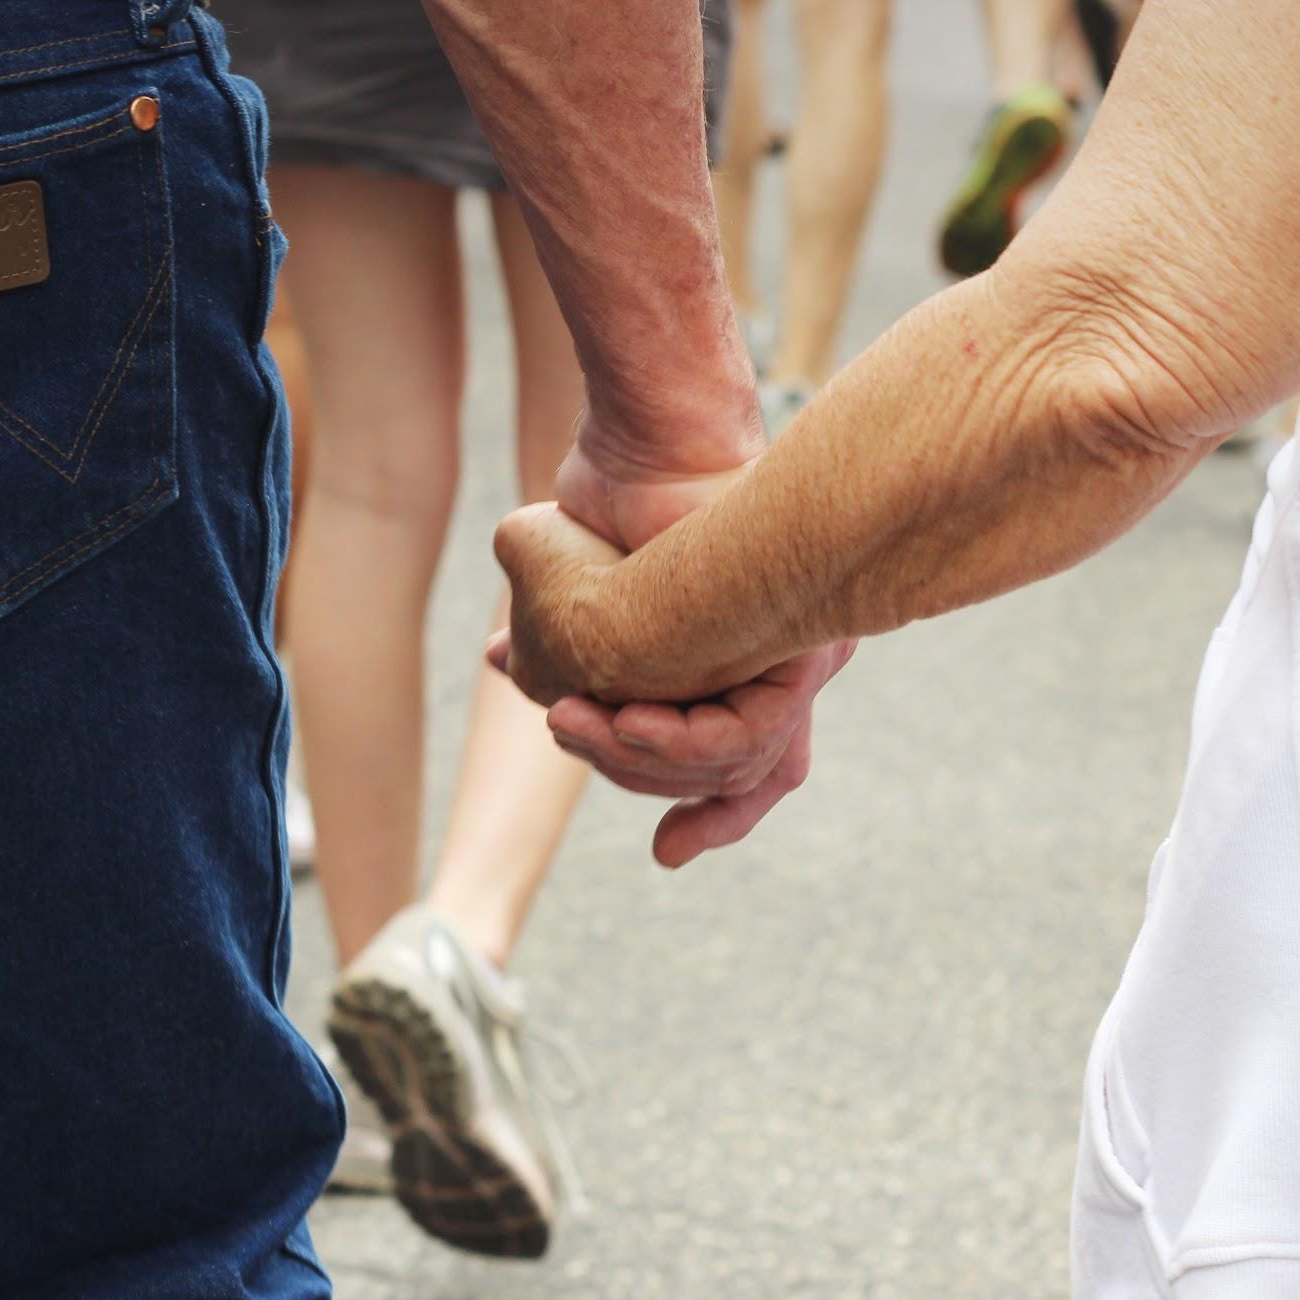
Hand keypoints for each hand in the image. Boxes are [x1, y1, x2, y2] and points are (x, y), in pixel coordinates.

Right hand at [491, 487, 855, 866]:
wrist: (653, 443)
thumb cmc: (612, 500)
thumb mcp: (563, 586)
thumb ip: (550, 639)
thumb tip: (498, 661)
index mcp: (747, 667)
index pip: (754, 773)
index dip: (713, 819)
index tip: (668, 856)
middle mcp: (786, 669)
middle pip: (730, 780)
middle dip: (635, 773)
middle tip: (561, 723)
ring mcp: (799, 660)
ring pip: (732, 765)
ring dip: (640, 757)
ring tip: (568, 716)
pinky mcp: (801, 651)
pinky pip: (752, 737)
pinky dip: (682, 741)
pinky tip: (624, 715)